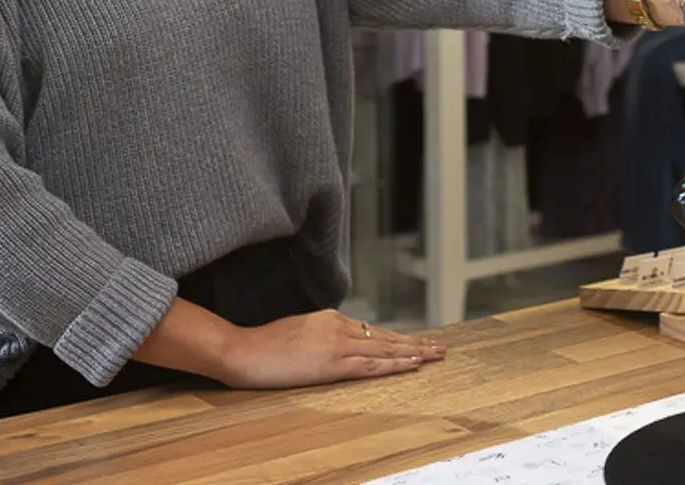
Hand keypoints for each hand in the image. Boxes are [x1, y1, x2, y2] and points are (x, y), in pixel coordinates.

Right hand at [222, 309, 445, 389]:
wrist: (244, 349)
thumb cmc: (264, 345)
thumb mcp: (298, 332)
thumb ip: (319, 336)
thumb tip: (331, 345)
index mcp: (332, 319)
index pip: (373, 331)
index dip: (397, 338)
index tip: (417, 342)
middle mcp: (340, 326)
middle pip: (386, 337)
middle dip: (414, 342)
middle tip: (440, 347)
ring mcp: (338, 343)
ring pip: (384, 349)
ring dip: (413, 351)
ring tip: (435, 354)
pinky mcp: (332, 362)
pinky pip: (370, 365)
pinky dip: (394, 364)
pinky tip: (411, 364)